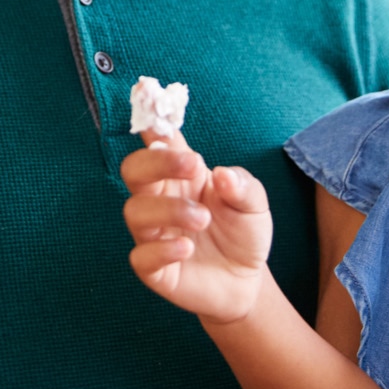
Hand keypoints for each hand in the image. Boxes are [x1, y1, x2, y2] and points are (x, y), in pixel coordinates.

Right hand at [120, 128, 271, 323]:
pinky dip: (161, 250)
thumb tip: (222, 174)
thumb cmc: (243, 234)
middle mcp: (161, 200)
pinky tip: (186, 248)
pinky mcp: (154, 269)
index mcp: (182, 176)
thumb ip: (242, 185)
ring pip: (135, 211)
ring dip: (168, 210)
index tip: (154, 106)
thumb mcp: (255, 205)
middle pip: (134, 169)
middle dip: (156, 162)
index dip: (151, 122)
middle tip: (191, 166)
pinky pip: (141, 256)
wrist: (247, 282)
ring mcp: (153, 234)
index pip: (158, 142)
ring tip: (203, 219)